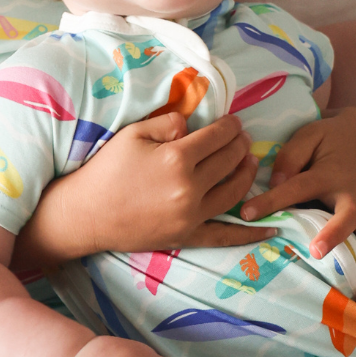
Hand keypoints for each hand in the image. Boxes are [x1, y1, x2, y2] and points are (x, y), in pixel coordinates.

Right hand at [20, 112, 278, 266]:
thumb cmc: (105, 169)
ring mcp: (191, 215)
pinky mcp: (188, 236)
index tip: (234, 120)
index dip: (230, 125)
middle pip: (230, 161)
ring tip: (249, 162)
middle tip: (243, 136)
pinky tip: (270, 229)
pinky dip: (249, 233)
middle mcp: (190, 188)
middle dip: (241, 145)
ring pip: (235, 192)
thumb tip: (192, 125)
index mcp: (177, 158)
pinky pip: (226, 235)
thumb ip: (168, 123)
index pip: (217, 137)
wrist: (85, 214)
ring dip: (247, 174)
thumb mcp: (132, 133)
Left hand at [238, 108, 355, 308]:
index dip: (270, 200)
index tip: (247, 214)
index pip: (296, 188)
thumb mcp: (308, 134)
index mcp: (329, 174)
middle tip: (317, 253)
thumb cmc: (331, 138)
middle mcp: (353, 196)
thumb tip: (277, 182)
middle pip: (348, 217)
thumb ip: (290, 156)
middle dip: (334, 235)